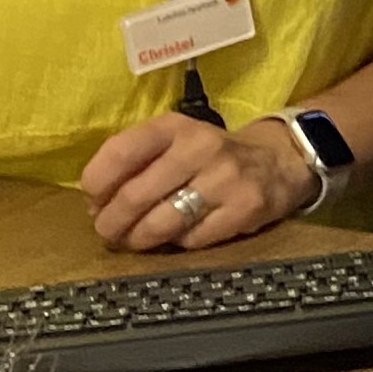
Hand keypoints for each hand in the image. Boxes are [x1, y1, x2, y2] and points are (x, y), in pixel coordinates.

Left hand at [80, 111, 316, 250]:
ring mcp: (225, 178)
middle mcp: (199, 147)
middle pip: (134, 196)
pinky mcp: (243, 208)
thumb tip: (94, 206)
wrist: (278, 160)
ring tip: (136, 240)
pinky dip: (178, 244)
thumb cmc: (207, 156)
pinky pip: (191, 240)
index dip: (96, 185)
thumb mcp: (172, 143)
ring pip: (160, 223)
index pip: (120, 152)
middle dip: (111, 224)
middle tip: (110, 232)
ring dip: (138, 240)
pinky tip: (180, 234)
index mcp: (174, 127)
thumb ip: (133, 164)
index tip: (94, 202)